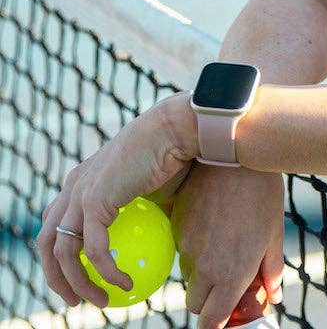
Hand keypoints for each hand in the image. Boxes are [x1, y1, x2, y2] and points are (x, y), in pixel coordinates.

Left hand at [36, 92, 196, 308]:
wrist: (179, 129)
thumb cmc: (176, 153)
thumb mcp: (153, 188)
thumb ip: (142, 214)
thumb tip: (156, 245)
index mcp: (83, 179)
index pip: (56, 221)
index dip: (59, 252)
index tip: (79, 274)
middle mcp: (74, 185)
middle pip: (46, 241)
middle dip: (56, 276)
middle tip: (77, 299)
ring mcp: (80, 192)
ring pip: (62, 252)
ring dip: (78, 283)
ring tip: (102, 300)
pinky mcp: (95, 201)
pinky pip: (94, 250)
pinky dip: (107, 271)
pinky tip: (125, 283)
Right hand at [171, 164, 284, 328]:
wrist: (234, 153)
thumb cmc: (261, 192)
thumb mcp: (274, 232)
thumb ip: (271, 269)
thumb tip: (273, 296)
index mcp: (233, 273)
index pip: (211, 320)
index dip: (216, 323)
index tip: (224, 317)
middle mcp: (206, 266)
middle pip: (196, 303)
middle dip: (209, 299)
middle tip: (227, 279)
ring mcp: (187, 247)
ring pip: (187, 276)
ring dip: (201, 273)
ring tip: (224, 243)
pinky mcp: (176, 228)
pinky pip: (180, 250)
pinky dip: (192, 247)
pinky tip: (212, 224)